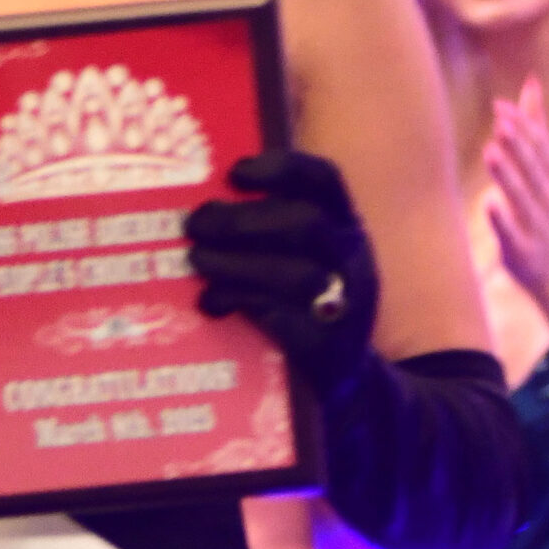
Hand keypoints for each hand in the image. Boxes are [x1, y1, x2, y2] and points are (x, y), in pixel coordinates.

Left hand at [185, 149, 379, 399]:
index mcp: (346, 227)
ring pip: (293, 274)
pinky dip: (240, 304)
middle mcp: (353, 260)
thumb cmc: (309, 305)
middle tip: (195, 223)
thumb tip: (204, 204)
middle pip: (305, 224)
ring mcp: (344, 304)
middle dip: (243, 220)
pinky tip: (212, 302)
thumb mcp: (307, 259)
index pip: (325, 181)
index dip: (281, 168)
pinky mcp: (325, 346)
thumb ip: (271, 229)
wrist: (348, 380)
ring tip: (196, 259)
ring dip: (234, 263)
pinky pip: (281, 319)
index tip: (235, 173)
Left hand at [485, 77, 548, 298]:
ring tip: (490, 151)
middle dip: (519, 145)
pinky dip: (502, 219)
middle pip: (534, 169)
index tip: (501, 106)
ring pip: (523, 198)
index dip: (523, 127)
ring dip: (509, 175)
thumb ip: (536, 127)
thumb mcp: (543, 168)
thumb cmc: (544, 210)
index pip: (540, 148)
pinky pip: (512, 233)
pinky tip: (488, 203)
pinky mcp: (523, 250)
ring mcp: (536, 225)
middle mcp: (547, 198)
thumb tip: (531, 81)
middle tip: (500, 121)